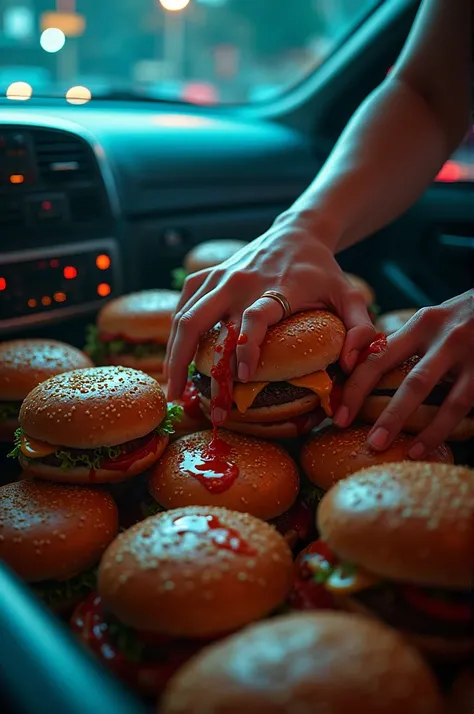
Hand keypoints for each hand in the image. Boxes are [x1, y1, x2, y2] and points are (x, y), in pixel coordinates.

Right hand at [165, 217, 374, 420]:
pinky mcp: (207, 275)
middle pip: (198, 322)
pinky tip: (175, 357)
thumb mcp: (352, 297)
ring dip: (173, 354)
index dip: (245, 349)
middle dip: (188, 363)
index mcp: (276, 289)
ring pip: (183, 318)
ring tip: (172, 388)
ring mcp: (219, 278)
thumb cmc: (324, 272)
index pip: (253, 320)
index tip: (243, 377)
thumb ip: (361, 330)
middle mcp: (239, 282)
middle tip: (185, 400)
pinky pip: (182, 306)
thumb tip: (348, 365)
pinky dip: (174, 333)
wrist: (297, 232)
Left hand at [336, 290, 473, 455]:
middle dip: (391, 416)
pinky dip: (455, 426)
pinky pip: (471, 404)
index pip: (378, 358)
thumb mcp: (430, 321)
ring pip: (451, 401)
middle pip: (413, 383)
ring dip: (429, 430)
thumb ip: (402, 343)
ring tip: (412, 452)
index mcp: (420, 324)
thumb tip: (358, 370)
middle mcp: (446, 337)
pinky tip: (443, 443)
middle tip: (373, 444)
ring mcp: (473, 354)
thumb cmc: (461, 317)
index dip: (355, 389)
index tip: (338, 416)